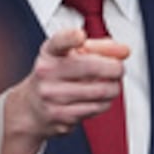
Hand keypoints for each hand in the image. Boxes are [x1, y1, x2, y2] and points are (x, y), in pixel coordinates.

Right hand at [1, 28, 129, 153]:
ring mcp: (52, 96)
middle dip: (115, 68)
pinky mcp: (60, 116)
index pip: (58, 42)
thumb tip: (123, 51)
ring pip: (100, 91)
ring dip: (113, 89)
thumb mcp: (70, 55)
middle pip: (91, 67)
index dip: (70, 38)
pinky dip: (104, 103)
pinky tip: (98, 100)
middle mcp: (46, 73)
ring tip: (111, 86)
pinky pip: (95, 108)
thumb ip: (99, 48)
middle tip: (119, 69)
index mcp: (49, 52)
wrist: (30, 108)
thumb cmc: (55, 77)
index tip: (80, 36)